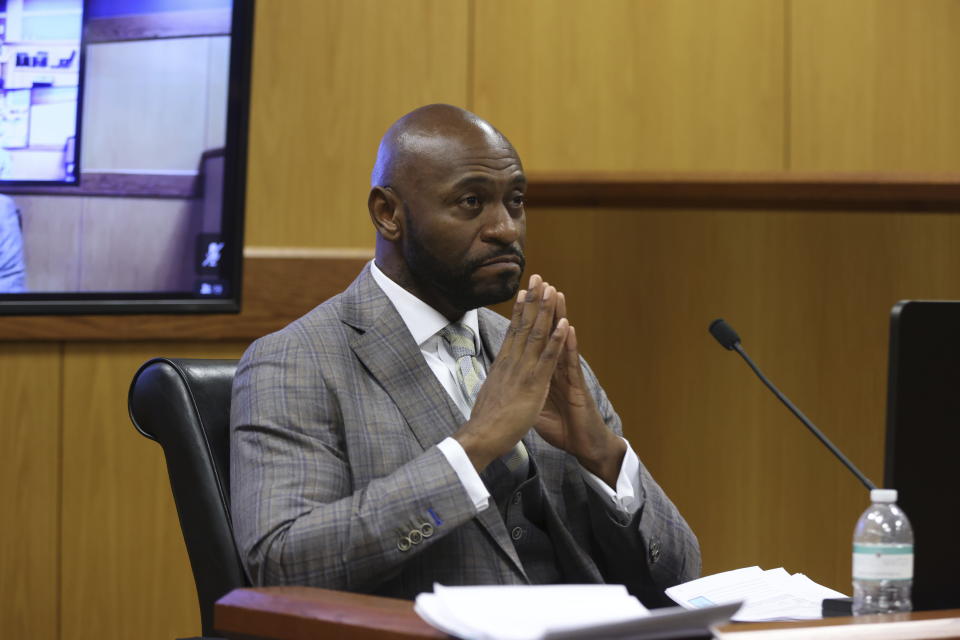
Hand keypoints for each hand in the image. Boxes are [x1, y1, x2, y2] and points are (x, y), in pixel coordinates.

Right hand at [453, 274, 568, 471]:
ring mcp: (523, 371)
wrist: (482, 436)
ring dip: (546, 311)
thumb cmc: (485, 421)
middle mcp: (512, 362)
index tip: (525, 291)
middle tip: (539, 277)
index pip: (513, 331)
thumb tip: (495, 375)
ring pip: (536, 335)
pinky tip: (564, 323)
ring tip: (552, 290)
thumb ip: (497, 381)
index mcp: (503, 364)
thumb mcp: (490, 393)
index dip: (520, 310)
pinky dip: (557, 340)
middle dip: (533, 300)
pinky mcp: (534, 384)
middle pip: (524, 325)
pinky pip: (548, 358)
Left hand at [535, 291, 625, 487]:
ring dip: (559, 317)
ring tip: (556, 294)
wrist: (584, 445)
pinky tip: (567, 328)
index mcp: (544, 372)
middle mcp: (556, 369)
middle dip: (543, 307)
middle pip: (548, 332)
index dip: (527, 318)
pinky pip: (571, 364)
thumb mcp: (535, 410)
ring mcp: (568, 375)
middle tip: (540, 282)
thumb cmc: (563, 427)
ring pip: (562, 341)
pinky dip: (569, 345)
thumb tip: (510, 387)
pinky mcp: (578, 387)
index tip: (521, 296)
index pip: (535, 339)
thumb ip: (526, 394)